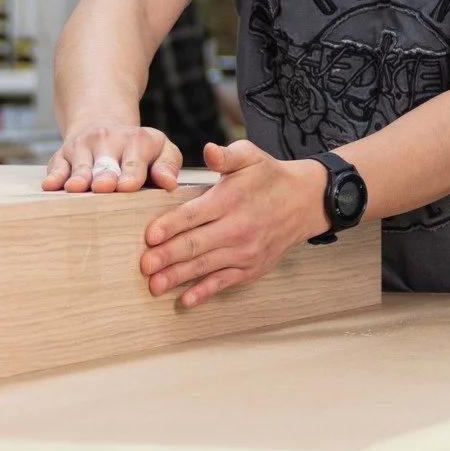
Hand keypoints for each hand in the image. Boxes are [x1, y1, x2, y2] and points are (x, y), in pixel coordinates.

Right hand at [42, 124, 181, 193]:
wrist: (104, 124)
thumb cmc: (139, 150)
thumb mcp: (162, 150)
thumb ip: (168, 166)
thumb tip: (169, 184)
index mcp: (136, 140)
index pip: (134, 161)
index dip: (131, 174)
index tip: (128, 186)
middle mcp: (107, 140)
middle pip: (105, 164)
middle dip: (105, 176)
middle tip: (105, 187)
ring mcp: (82, 147)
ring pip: (80, 166)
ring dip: (79, 178)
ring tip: (76, 188)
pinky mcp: (61, 156)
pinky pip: (56, 167)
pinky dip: (54, 176)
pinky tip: (51, 185)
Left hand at [140, 141, 328, 307]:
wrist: (305, 202)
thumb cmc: (269, 176)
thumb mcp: (250, 156)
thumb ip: (226, 155)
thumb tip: (208, 150)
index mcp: (231, 199)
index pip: (194, 215)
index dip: (170, 226)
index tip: (149, 236)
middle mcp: (238, 228)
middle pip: (196, 244)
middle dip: (167, 256)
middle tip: (144, 265)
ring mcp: (246, 251)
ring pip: (205, 266)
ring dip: (178, 277)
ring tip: (154, 285)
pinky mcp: (252, 268)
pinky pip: (224, 282)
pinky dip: (204, 292)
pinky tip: (185, 300)